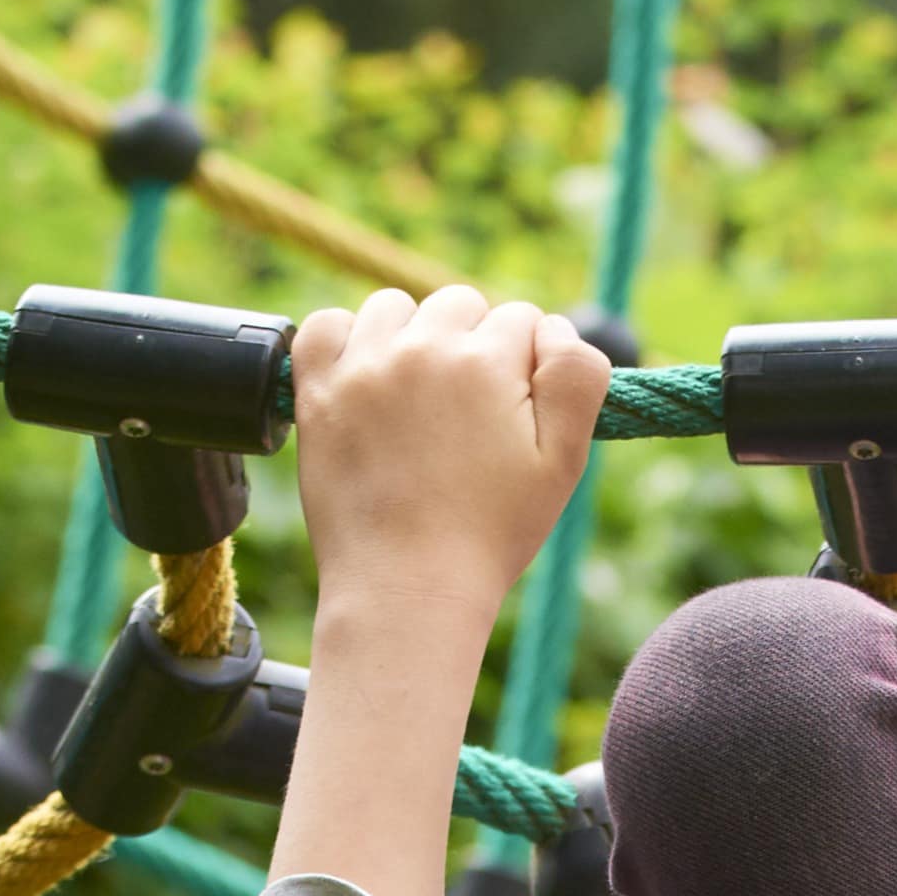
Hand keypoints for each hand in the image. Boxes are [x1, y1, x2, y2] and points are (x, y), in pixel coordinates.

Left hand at [289, 286, 612, 629]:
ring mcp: (363, 365)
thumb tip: (554, 326)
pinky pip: (326, 325)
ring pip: (395, 307)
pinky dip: (344, 343)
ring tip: (415, 406)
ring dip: (409, 339)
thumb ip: (578, 379)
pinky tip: (362, 384)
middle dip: (470, 348)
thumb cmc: (490, 536)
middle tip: (464, 420)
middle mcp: (422, 347)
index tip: (511, 418)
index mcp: (487, 359)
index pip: (520, 320)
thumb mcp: (564, 463)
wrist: (407, 591)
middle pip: (459, 305)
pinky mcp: (318, 391)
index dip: (523, 368)